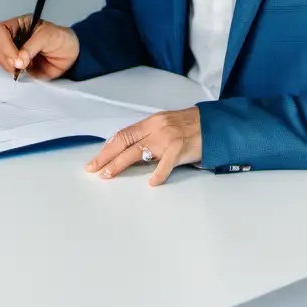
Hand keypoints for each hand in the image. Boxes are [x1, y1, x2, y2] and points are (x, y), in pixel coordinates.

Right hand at [0, 17, 78, 79]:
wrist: (72, 53)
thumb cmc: (61, 38)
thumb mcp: (48, 36)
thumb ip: (31, 47)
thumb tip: (18, 62)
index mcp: (18, 25)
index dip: (4, 45)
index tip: (16, 58)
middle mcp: (12, 38)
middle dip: (5, 57)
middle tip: (20, 66)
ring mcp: (13, 52)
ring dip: (8, 66)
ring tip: (26, 67)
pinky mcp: (17, 66)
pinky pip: (7, 70)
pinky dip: (13, 73)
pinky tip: (24, 72)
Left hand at [85, 108, 201, 185]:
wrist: (213, 125)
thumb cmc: (188, 128)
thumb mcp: (164, 127)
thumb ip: (147, 137)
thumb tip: (127, 152)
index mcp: (150, 122)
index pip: (123, 135)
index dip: (107, 148)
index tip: (95, 161)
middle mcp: (156, 128)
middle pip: (124, 141)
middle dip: (106, 156)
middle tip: (94, 169)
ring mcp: (167, 138)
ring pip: (138, 151)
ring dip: (120, 164)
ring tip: (108, 174)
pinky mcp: (180, 148)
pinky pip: (166, 163)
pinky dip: (158, 174)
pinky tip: (151, 183)